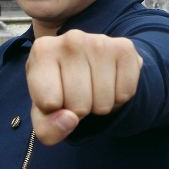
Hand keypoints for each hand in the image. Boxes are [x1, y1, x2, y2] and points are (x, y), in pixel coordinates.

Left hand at [26, 30, 142, 145]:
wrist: (87, 65)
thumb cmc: (58, 89)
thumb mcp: (43, 113)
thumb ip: (47, 129)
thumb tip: (70, 120)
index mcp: (42, 51)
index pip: (49, 103)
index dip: (54, 110)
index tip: (55, 95)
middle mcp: (70, 39)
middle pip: (79, 105)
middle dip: (79, 110)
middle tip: (77, 93)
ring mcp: (99, 41)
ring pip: (103, 103)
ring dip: (100, 105)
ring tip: (93, 87)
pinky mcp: (124, 48)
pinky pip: (125, 94)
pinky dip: (119, 97)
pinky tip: (110, 81)